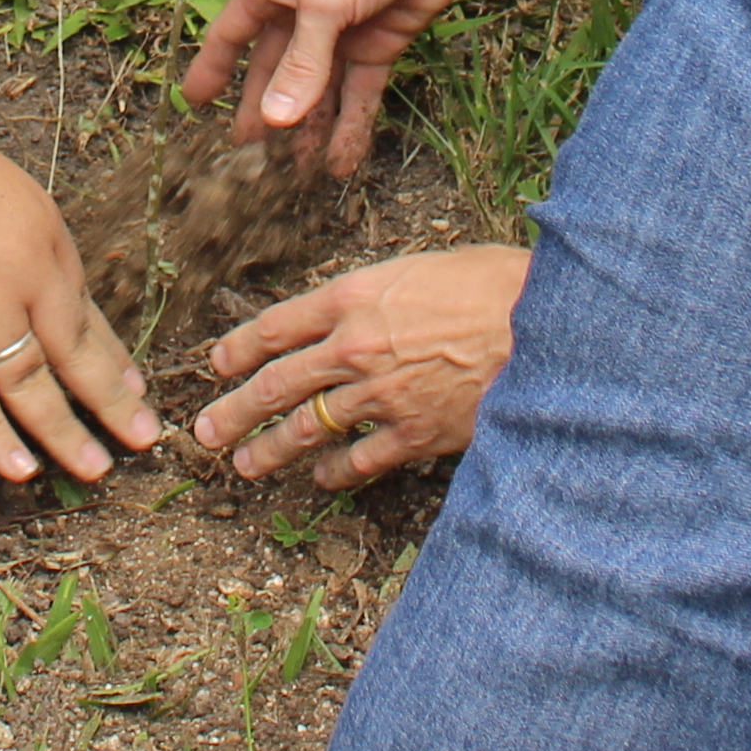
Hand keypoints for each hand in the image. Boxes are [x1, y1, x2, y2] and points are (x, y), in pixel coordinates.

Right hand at [0, 117, 159, 482]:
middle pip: (76, 353)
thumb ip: (24, 248)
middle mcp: (27, 274)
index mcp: (48, 236)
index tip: (135, 389)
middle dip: (112, 402)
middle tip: (142, 438)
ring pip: (32, 385)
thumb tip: (35, 303)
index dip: (112, 356)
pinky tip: (21, 468)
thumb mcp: (4, 192)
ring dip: (65, 432)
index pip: (87, 311)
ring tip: (93, 468)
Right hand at [180, 0, 497, 176]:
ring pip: (318, 89)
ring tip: (296, 176)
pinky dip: (351, 125)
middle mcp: (302, 10)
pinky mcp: (380, 43)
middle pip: (275, 71)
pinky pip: (359, 92)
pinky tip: (343, 161)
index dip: (213, 69)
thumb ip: (301, 64)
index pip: (232, 35)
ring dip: (308, 128)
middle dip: (264, 112)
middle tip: (249, 160)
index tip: (194, 105)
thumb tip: (273, 119)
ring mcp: (342, 30)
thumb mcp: (324, 2)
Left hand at [196, 246, 525, 489]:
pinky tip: (321, 481)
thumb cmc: (495, 285)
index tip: (217, 363)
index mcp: (355, 297)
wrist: (545, 328)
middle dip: (234, 411)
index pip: (278, 325)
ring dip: (270, 450)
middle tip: (205, 431)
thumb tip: (356, 318)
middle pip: (276, 384)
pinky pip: (359, 460)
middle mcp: (355, 347)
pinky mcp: (413, 434)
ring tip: (245, 466)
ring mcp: (381, 395)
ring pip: (307, 429)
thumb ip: (381, 297)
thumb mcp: (425, 269)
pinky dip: (336, 473)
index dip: (241, 346)